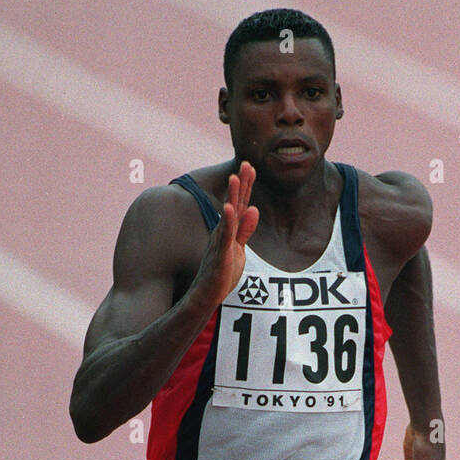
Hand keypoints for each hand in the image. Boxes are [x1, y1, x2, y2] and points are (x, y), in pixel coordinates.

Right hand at [193, 162, 258, 308]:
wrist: (205, 296)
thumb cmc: (220, 274)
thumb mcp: (238, 249)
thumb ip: (245, 230)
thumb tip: (254, 209)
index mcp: (228, 230)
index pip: (240, 205)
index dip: (246, 186)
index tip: (250, 167)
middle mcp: (222, 232)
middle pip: (235, 204)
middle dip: (241, 184)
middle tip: (246, 163)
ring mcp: (220, 242)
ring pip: (228, 217)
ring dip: (232, 197)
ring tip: (236, 177)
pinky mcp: (220, 255)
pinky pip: (225, 237)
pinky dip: (228, 222)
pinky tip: (230, 207)